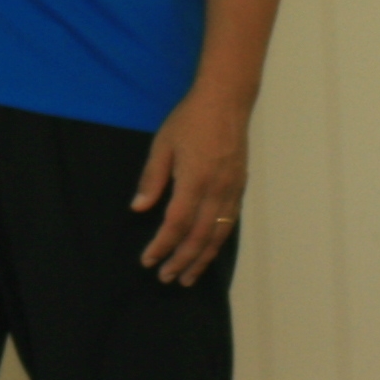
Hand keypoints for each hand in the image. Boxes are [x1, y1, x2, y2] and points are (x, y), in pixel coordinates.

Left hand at [131, 92, 250, 286]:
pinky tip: (207, 252)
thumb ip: (152, 178)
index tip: (149, 260)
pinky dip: (217, 243)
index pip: (177, 224)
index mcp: (195, 180)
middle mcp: (217, 191)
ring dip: (202, 259)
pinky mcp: (240, 188)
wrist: (226, 101)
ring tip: (188, 277)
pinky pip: (229, 223)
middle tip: (166, 278)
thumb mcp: (163, 144)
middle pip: (199, 237)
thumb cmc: (189, 120)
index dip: (162, 246)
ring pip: (218, 235)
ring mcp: (232, 191)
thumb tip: (139, 208)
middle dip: (182, 261)